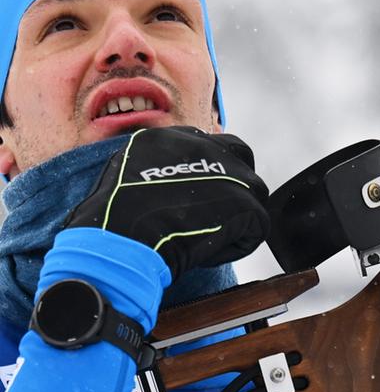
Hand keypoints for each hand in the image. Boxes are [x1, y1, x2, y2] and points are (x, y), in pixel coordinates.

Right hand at [66, 127, 269, 279]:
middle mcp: (206, 147)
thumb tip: (167, 184)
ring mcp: (229, 172)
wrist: (121, 237)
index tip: (199, 197)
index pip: (210, 145)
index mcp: (173, 137)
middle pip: (241, 157)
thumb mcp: (124, 176)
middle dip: (236, 184)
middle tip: (217, 215)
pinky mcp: (244, 202)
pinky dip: (236, 246)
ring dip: (236, 218)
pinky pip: (256, 229)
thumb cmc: (111, 219)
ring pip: (253, 195)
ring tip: (206, 239)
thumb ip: (154, 170)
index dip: (211, 174)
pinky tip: (208, 254)